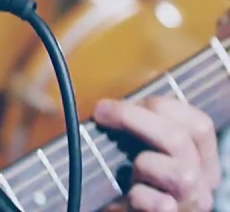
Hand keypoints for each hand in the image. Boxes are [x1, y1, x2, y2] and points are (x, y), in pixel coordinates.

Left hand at [93, 97, 220, 210]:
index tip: (121, 103)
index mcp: (201, 160)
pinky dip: (139, 196)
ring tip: (128, 172)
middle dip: (134, 117)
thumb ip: (143, 131)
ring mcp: (189, 204)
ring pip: (180, 173)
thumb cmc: (130, 185)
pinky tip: (128, 197)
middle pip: (181, 139)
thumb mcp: (144, 153)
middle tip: (102, 112)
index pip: (199, 124)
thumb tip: (113, 105)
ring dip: (144, 164)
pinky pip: (161, 204)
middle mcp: (202, 182)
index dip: (161, 106)